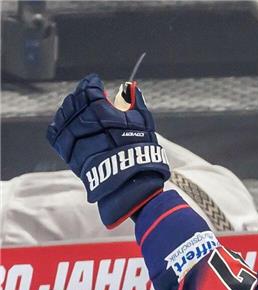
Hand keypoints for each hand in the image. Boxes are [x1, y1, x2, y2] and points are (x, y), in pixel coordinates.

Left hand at [46, 74, 169, 228]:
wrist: (128, 181)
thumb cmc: (139, 151)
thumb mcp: (144, 123)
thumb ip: (135, 103)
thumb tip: (130, 89)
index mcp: (99, 110)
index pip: (89, 88)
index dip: (91, 83)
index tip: (95, 81)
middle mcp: (81, 121)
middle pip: (74, 100)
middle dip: (81, 94)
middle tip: (88, 94)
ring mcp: (71, 136)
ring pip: (63, 114)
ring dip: (70, 108)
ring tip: (79, 109)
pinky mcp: (66, 152)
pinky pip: (55, 133)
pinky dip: (59, 126)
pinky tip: (66, 124)